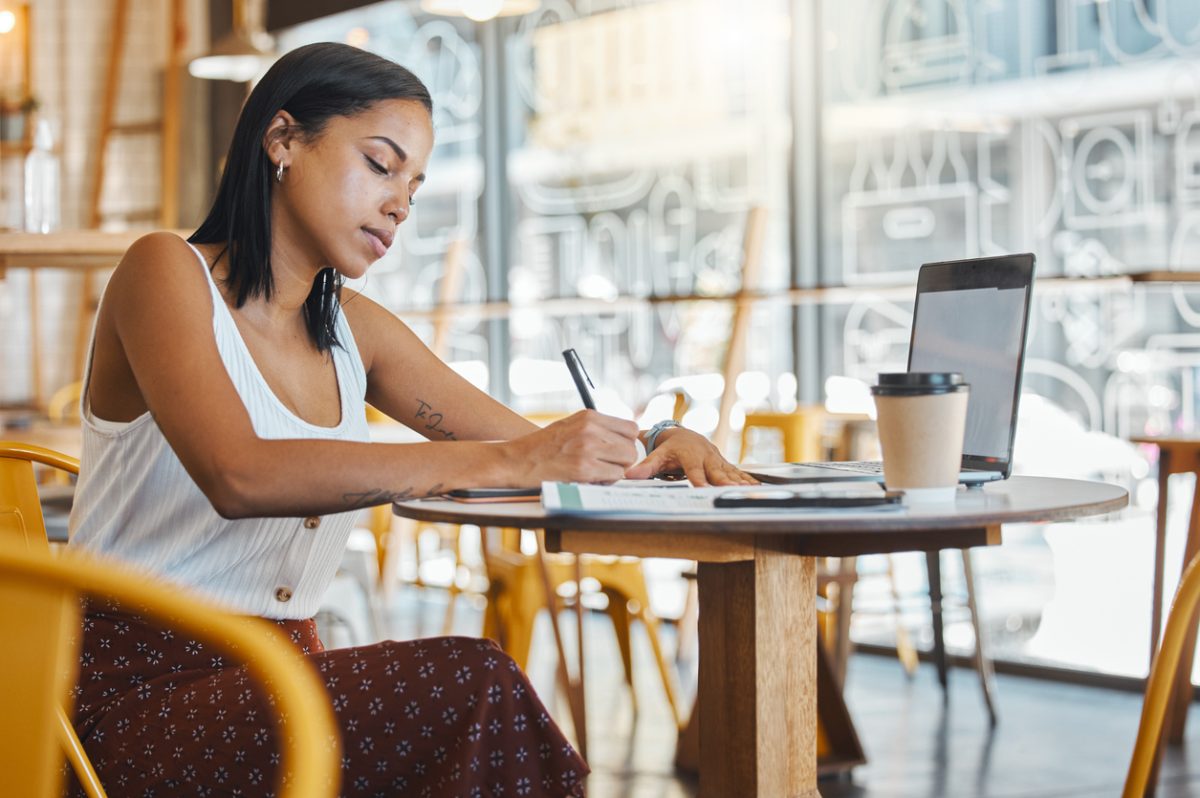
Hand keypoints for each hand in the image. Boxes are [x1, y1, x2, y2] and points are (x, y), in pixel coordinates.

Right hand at [506, 410, 638, 483]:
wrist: (516, 460)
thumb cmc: (543, 447)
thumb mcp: (570, 426)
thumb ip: (596, 429)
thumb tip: (624, 439)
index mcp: (589, 416)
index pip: (630, 428)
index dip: (627, 443)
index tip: (616, 452)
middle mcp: (590, 429)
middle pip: (631, 447)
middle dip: (623, 460)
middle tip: (606, 466)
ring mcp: (587, 448)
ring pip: (626, 462)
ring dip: (615, 471)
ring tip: (597, 473)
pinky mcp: (583, 468)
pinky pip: (614, 476)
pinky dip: (606, 481)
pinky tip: (590, 480)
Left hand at [624, 427, 757, 485]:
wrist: (684, 436)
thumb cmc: (669, 448)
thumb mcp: (657, 456)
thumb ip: (644, 467)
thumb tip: (628, 474)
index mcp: (689, 455)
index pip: (694, 470)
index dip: (698, 479)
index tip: (702, 487)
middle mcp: (706, 457)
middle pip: (716, 471)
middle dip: (724, 480)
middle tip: (731, 489)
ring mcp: (717, 460)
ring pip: (729, 472)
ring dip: (739, 481)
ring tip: (748, 490)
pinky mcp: (724, 464)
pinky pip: (736, 472)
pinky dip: (747, 479)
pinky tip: (755, 487)